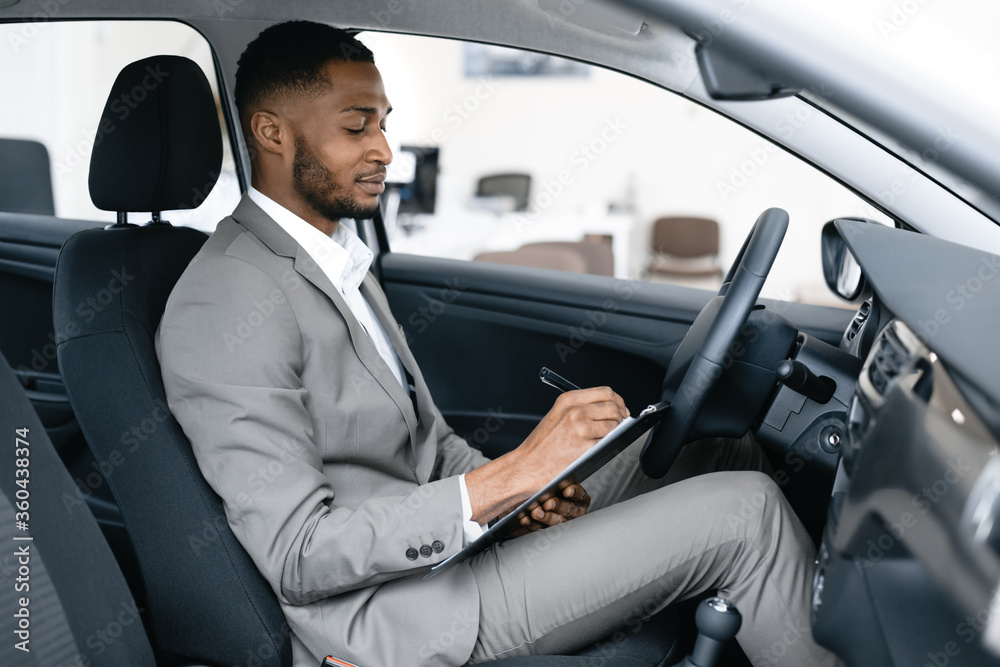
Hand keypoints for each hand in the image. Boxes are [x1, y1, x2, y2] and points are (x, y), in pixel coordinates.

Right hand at [466, 386, 626, 523]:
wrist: (527, 466)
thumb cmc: (539, 446)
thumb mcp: (557, 415)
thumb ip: (579, 408)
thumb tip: (605, 409)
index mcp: (568, 400)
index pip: (605, 392)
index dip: (617, 400)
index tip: (620, 407)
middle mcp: (575, 411)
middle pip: (613, 406)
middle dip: (620, 415)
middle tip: (620, 422)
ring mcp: (581, 428)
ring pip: (614, 424)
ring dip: (615, 431)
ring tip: (607, 437)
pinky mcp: (586, 447)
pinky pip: (608, 441)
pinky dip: (608, 444)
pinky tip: (599, 447)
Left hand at [512, 481, 590, 534]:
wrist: (523, 495)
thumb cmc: (540, 482)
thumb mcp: (548, 476)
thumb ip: (553, 476)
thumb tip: (557, 468)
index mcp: (577, 496)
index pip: (581, 495)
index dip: (575, 493)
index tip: (567, 491)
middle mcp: (573, 510)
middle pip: (569, 509)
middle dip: (559, 506)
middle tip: (548, 503)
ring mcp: (561, 521)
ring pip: (558, 522)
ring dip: (547, 517)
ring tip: (536, 512)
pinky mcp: (545, 529)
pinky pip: (541, 529)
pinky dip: (533, 524)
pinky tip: (526, 519)